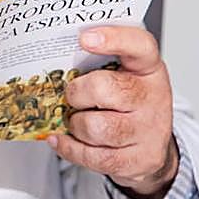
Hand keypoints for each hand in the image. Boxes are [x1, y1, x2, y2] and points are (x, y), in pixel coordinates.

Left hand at [48, 26, 177, 198]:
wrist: (150, 144)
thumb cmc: (126, 102)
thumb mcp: (120, 74)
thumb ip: (95, 61)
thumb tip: (47, 54)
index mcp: (147, 68)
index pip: (140, 46)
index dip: (113, 39)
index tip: (85, 38)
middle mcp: (151, 97)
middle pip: (105, 89)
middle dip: (77, 93)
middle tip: (72, 95)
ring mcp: (148, 131)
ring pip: (97, 127)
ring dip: (76, 124)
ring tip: (76, 120)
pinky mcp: (139, 160)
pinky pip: (94, 157)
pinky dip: (70, 148)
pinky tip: (62, 139)